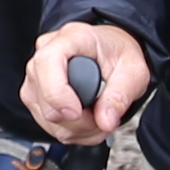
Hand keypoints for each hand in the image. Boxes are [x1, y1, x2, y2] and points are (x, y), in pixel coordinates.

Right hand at [27, 22, 148, 143]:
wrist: (111, 53)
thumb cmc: (118, 54)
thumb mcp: (133, 70)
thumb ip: (121, 95)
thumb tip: (105, 121)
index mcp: (71, 37)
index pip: (48, 61)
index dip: (58, 93)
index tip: (77, 113)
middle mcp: (45, 53)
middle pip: (46, 99)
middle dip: (79, 119)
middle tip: (104, 113)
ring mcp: (37, 76)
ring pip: (47, 118)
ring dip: (77, 128)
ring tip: (98, 115)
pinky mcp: (35, 96)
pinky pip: (47, 125)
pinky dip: (71, 131)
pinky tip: (87, 120)